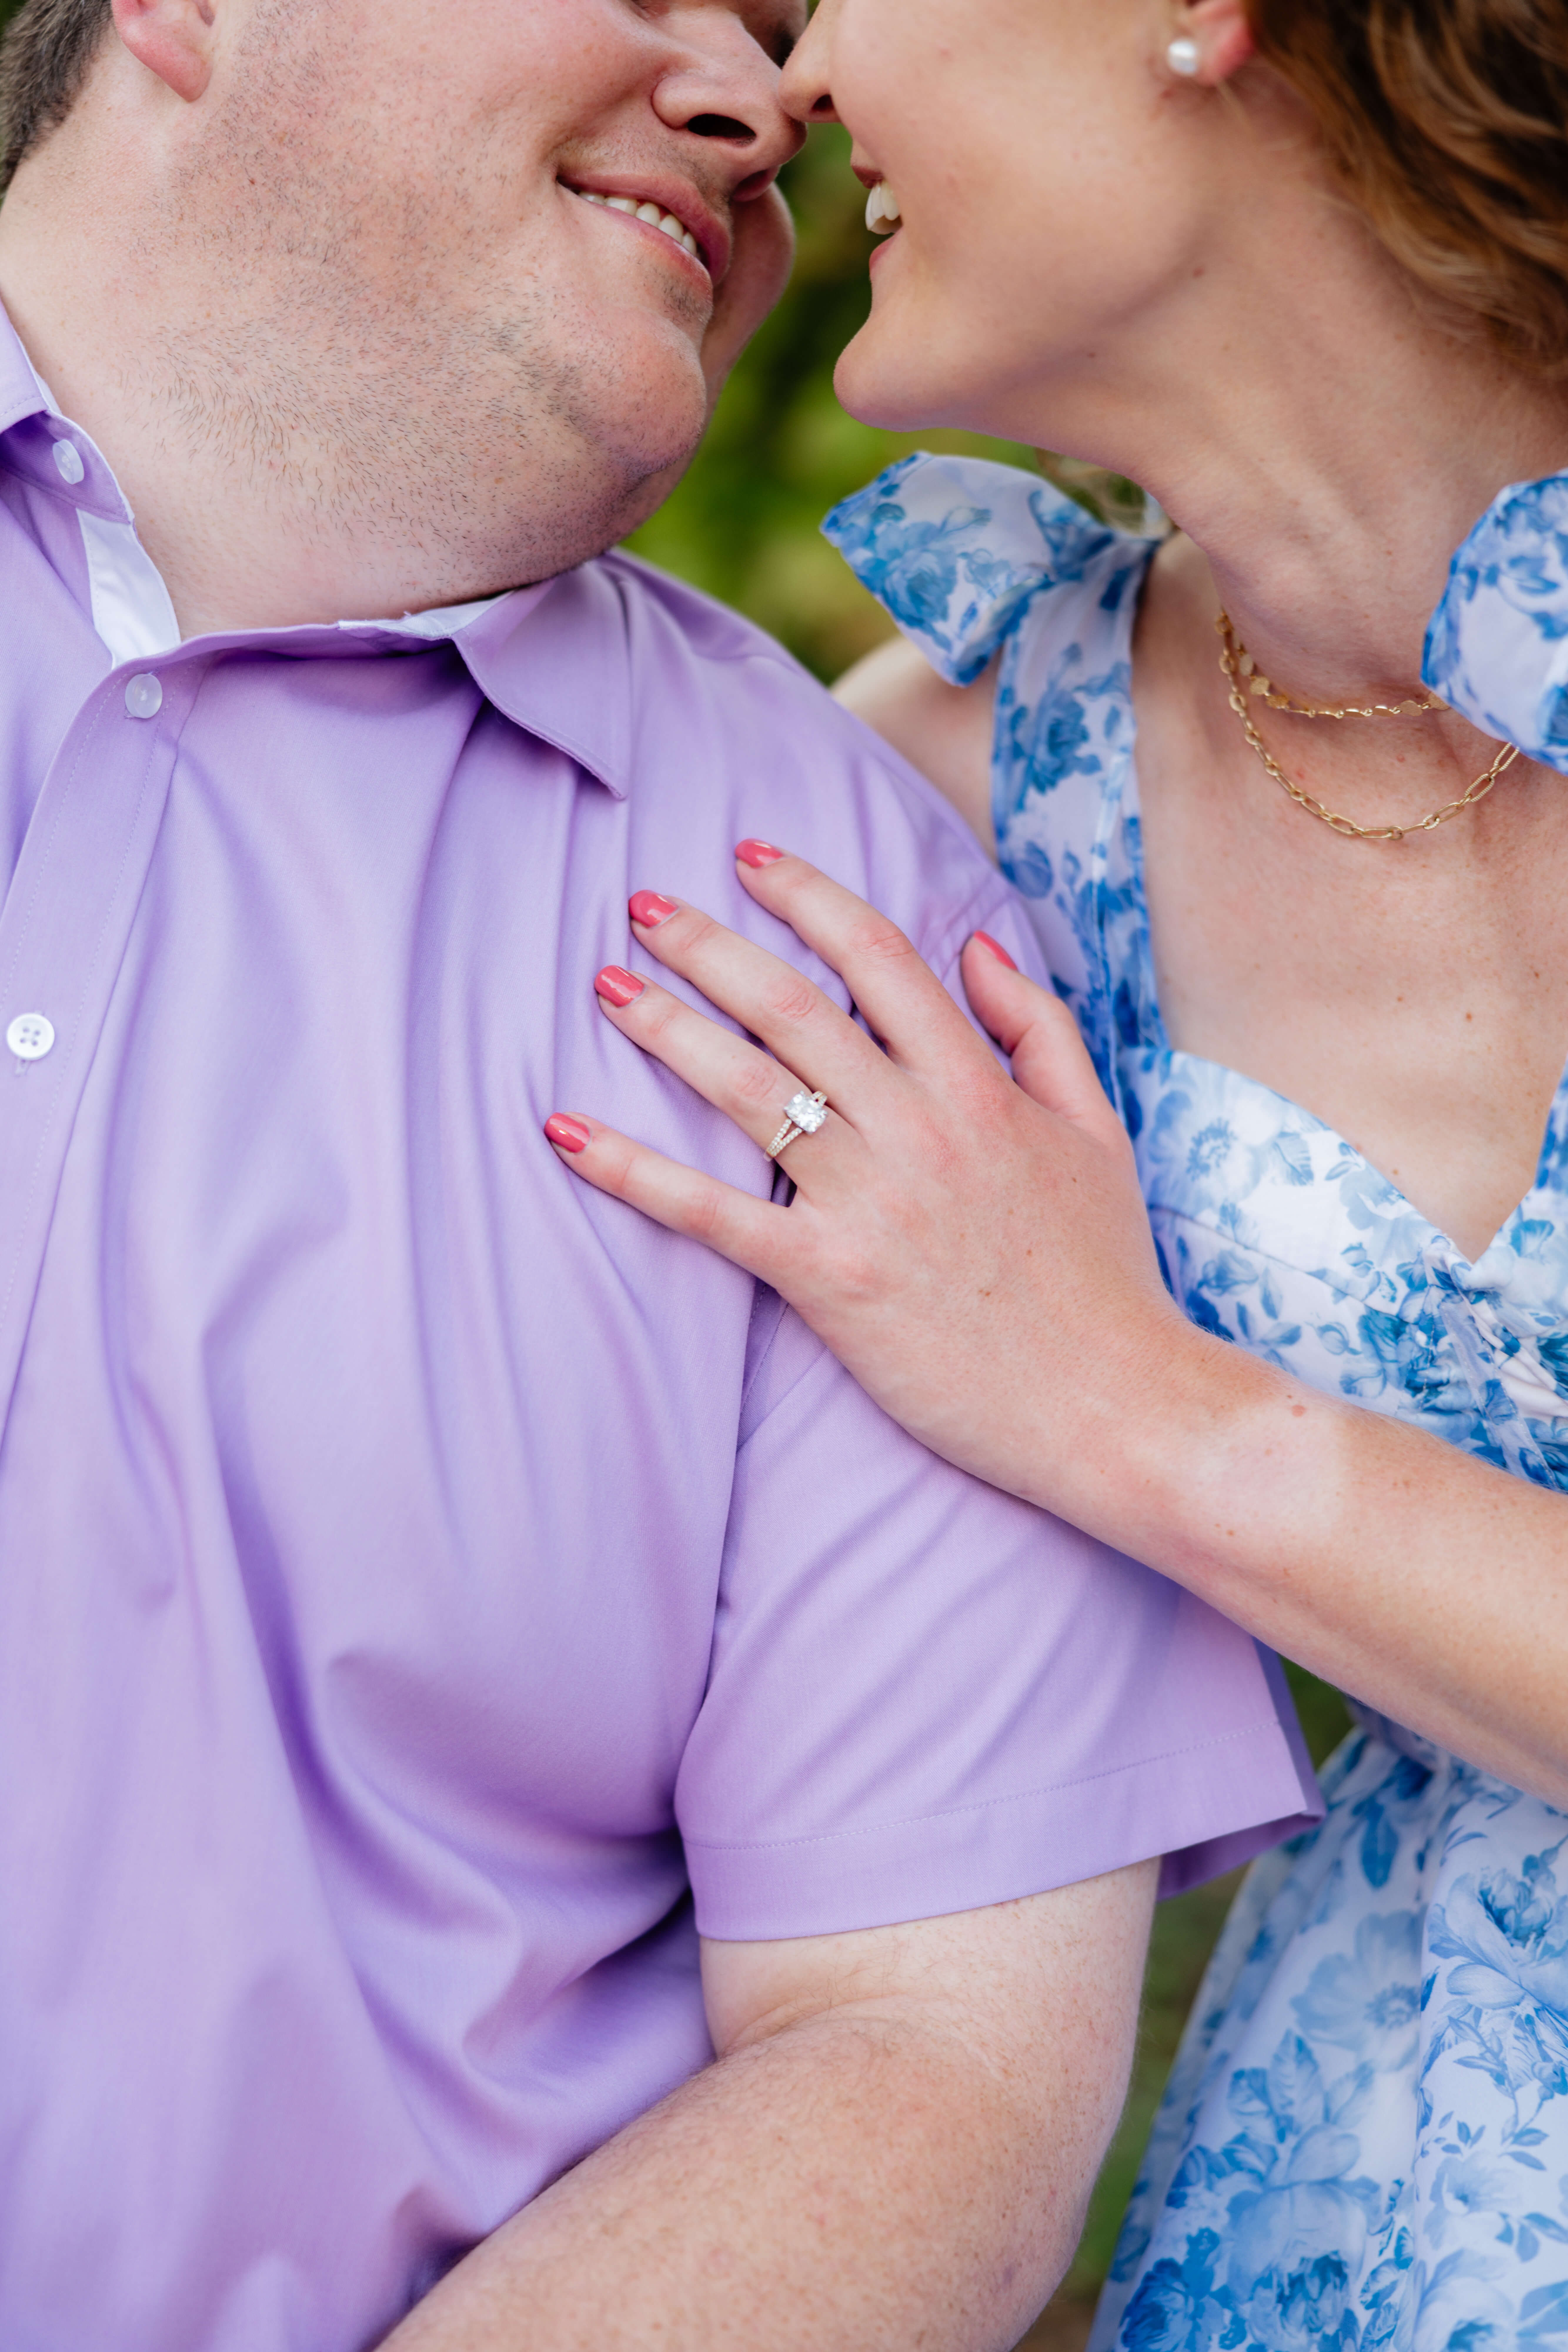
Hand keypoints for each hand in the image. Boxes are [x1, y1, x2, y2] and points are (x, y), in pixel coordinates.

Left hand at [545, 846, 1196, 1519]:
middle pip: (792, 1008)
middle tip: (644, 904)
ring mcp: (870, 1204)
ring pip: (745, 1090)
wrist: (1118, 1405)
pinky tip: (565, 1132)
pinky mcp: (830, 1281)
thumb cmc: (1106, 1273)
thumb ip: (1040, 1031)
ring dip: (665, 1028)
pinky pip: (712, 1214)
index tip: (751, 857)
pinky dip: (631, 1170)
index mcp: (980, 1088)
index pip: (879, 957)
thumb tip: (978, 948)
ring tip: (607, 985)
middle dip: (710, 945)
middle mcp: (919, 1130)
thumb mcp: (1098, 1132)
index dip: (808, 895)